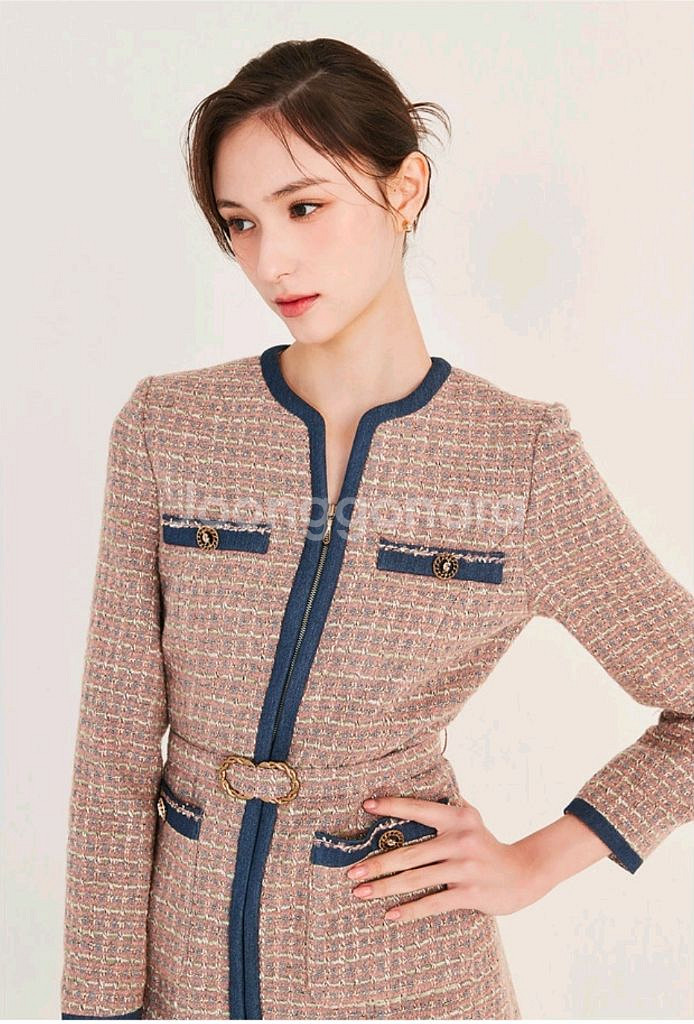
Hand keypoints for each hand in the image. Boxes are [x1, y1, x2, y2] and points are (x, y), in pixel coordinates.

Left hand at [345, 794, 547, 921]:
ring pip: (415, 879)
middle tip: (351, 872)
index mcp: (457, 817)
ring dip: (384, 888)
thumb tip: (415, 794)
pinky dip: (410, 909)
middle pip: (409, 853)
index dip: (392, 806)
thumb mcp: (470, 820)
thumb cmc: (486, 846)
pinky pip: (433, 902)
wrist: (524, 873)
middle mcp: (460, 839)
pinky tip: (389, 914)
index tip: (366, 805)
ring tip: (360, 893)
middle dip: (376, 864)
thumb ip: (446, 810)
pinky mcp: (469, 892)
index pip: (418, 808)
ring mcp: (464, 867)